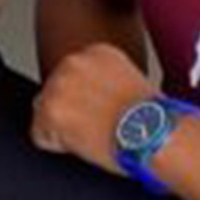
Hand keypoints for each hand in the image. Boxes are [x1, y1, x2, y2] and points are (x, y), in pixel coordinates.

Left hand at [30, 42, 155, 173]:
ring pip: (44, 114)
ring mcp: (59, 87)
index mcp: (95, 52)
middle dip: (69, 112)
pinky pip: (40, 136)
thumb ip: (104, 81)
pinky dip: (57, 146)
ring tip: (95, 135)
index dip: (84, 102)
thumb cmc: (155, 119)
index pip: (70, 77)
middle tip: (97, 127)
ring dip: (63, 129)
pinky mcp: (50, 113)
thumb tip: (92, 97)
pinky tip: (85, 144)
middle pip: (53, 93)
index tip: (99, 112)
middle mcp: (73, 62)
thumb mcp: (130, 82)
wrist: (159, 134)